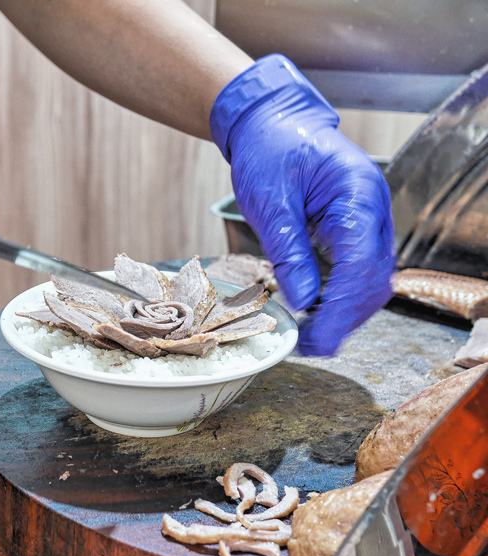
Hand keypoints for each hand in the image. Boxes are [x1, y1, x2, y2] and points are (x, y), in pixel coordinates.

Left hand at [210, 54, 393, 355]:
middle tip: (310, 346)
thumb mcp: (269, 200)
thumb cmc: (268, 149)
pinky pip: (357, 270)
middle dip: (345, 318)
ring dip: (345, 312)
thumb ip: (288, 249)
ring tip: (311, 337)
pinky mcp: (353, 230)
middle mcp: (373, 208)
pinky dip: (340, 296)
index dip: (340, 307)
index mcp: (359, 192)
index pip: (361, 263)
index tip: (316, 337)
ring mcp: (367, 219)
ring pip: (371, 280)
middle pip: (375, 278)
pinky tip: (316, 313)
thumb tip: (304, 300)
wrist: (270, 122)